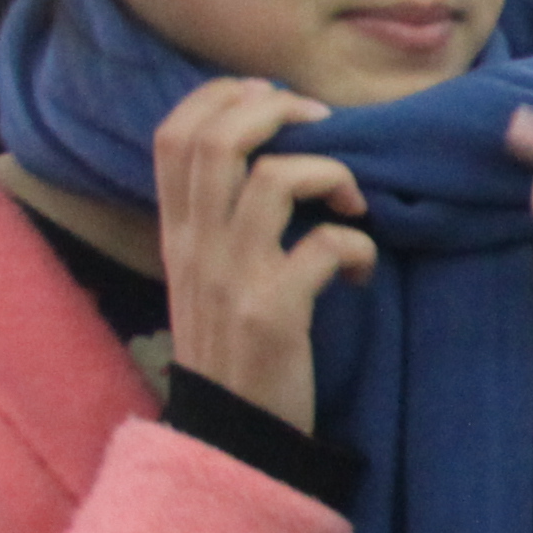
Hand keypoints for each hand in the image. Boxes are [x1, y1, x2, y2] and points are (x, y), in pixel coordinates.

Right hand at [155, 79, 370, 432]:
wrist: (232, 434)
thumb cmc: (235, 346)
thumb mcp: (208, 275)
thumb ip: (221, 219)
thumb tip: (268, 156)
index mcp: (177, 232)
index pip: (172, 133)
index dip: (223, 97)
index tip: (274, 102)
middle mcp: (195, 246)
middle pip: (216, 140)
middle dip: (277, 113)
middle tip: (323, 128)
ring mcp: (231, 277)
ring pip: (273, 179)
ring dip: (331, 175)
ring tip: (351, 206)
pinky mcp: (273, 313)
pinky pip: (324, 246)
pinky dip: (358, 249)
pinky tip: (360, 276)